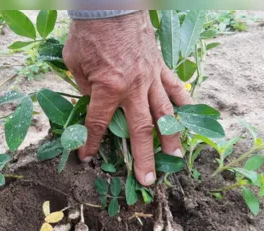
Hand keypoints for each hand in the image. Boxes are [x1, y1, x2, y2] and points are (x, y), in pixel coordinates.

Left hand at [63, 11, 192, 185]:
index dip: (91, 144)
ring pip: (164, 113)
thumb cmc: (89, 32)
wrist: (110, 5)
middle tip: (149, 180)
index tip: (88, 158)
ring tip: (176, 157)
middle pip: (141, 130)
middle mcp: (134, 88)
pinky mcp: (160, 67)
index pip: (98, 124)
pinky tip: (188, 118)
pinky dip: (183, 104)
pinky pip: (175, 88)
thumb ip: (85, 88)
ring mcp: (151, 78)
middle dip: (143, 157)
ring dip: (171, 137)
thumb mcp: (76, 63)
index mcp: (108, 88)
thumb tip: (92, 104)